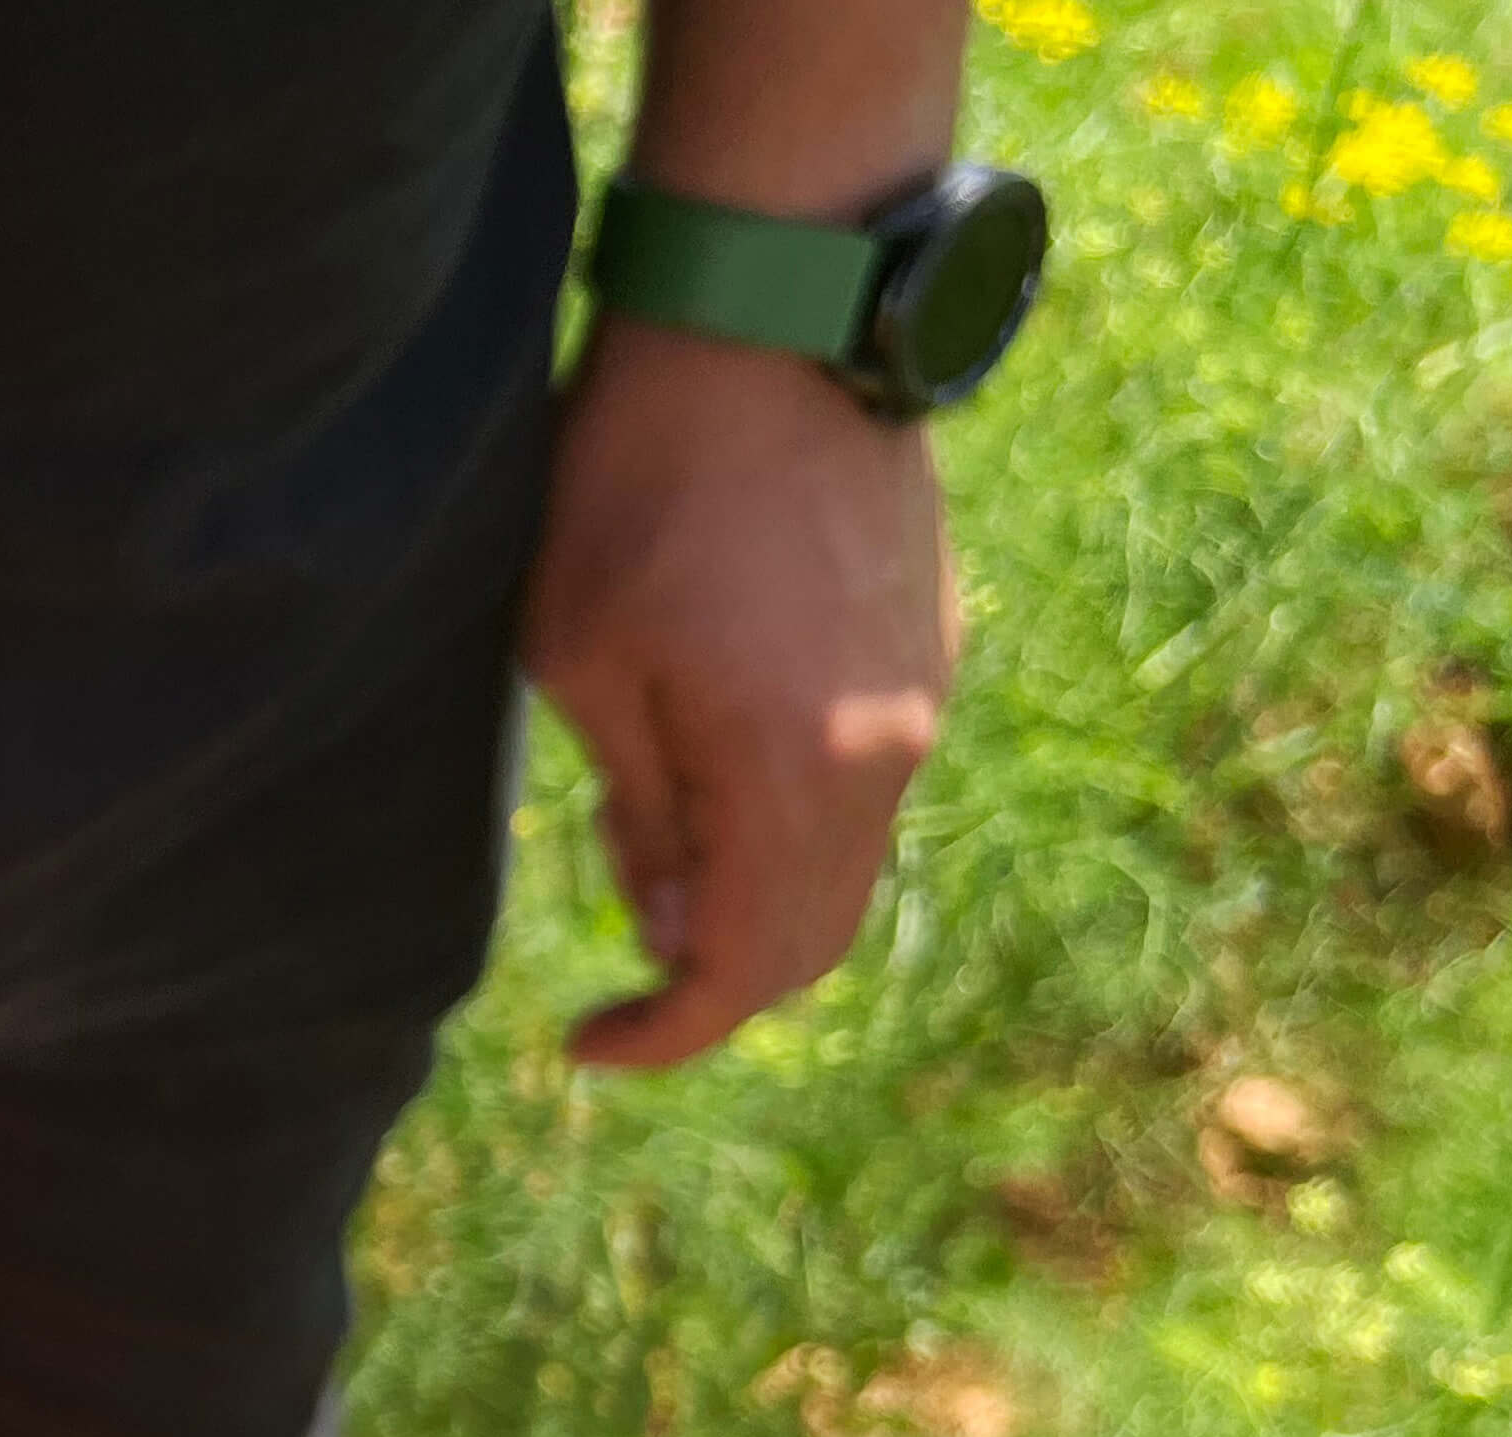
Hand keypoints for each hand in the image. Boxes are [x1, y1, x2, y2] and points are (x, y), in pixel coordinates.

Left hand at [519, 315, 959, 1066]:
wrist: (772, 319)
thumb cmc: (637, 481)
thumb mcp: (580, 658)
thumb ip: (639, 810)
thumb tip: (671, 924)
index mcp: (792, 773)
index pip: (741, 969)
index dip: (664, 1034)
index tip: (587, 1041)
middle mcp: (886, 755)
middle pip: (813, 939)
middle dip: (714, 980)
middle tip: (621, 963)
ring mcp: (924, 696)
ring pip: (850, 865)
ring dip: (757, 898)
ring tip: (656, 855)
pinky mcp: (932, 641)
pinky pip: (873, 782)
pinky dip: (798, 823)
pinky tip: (719, 770)